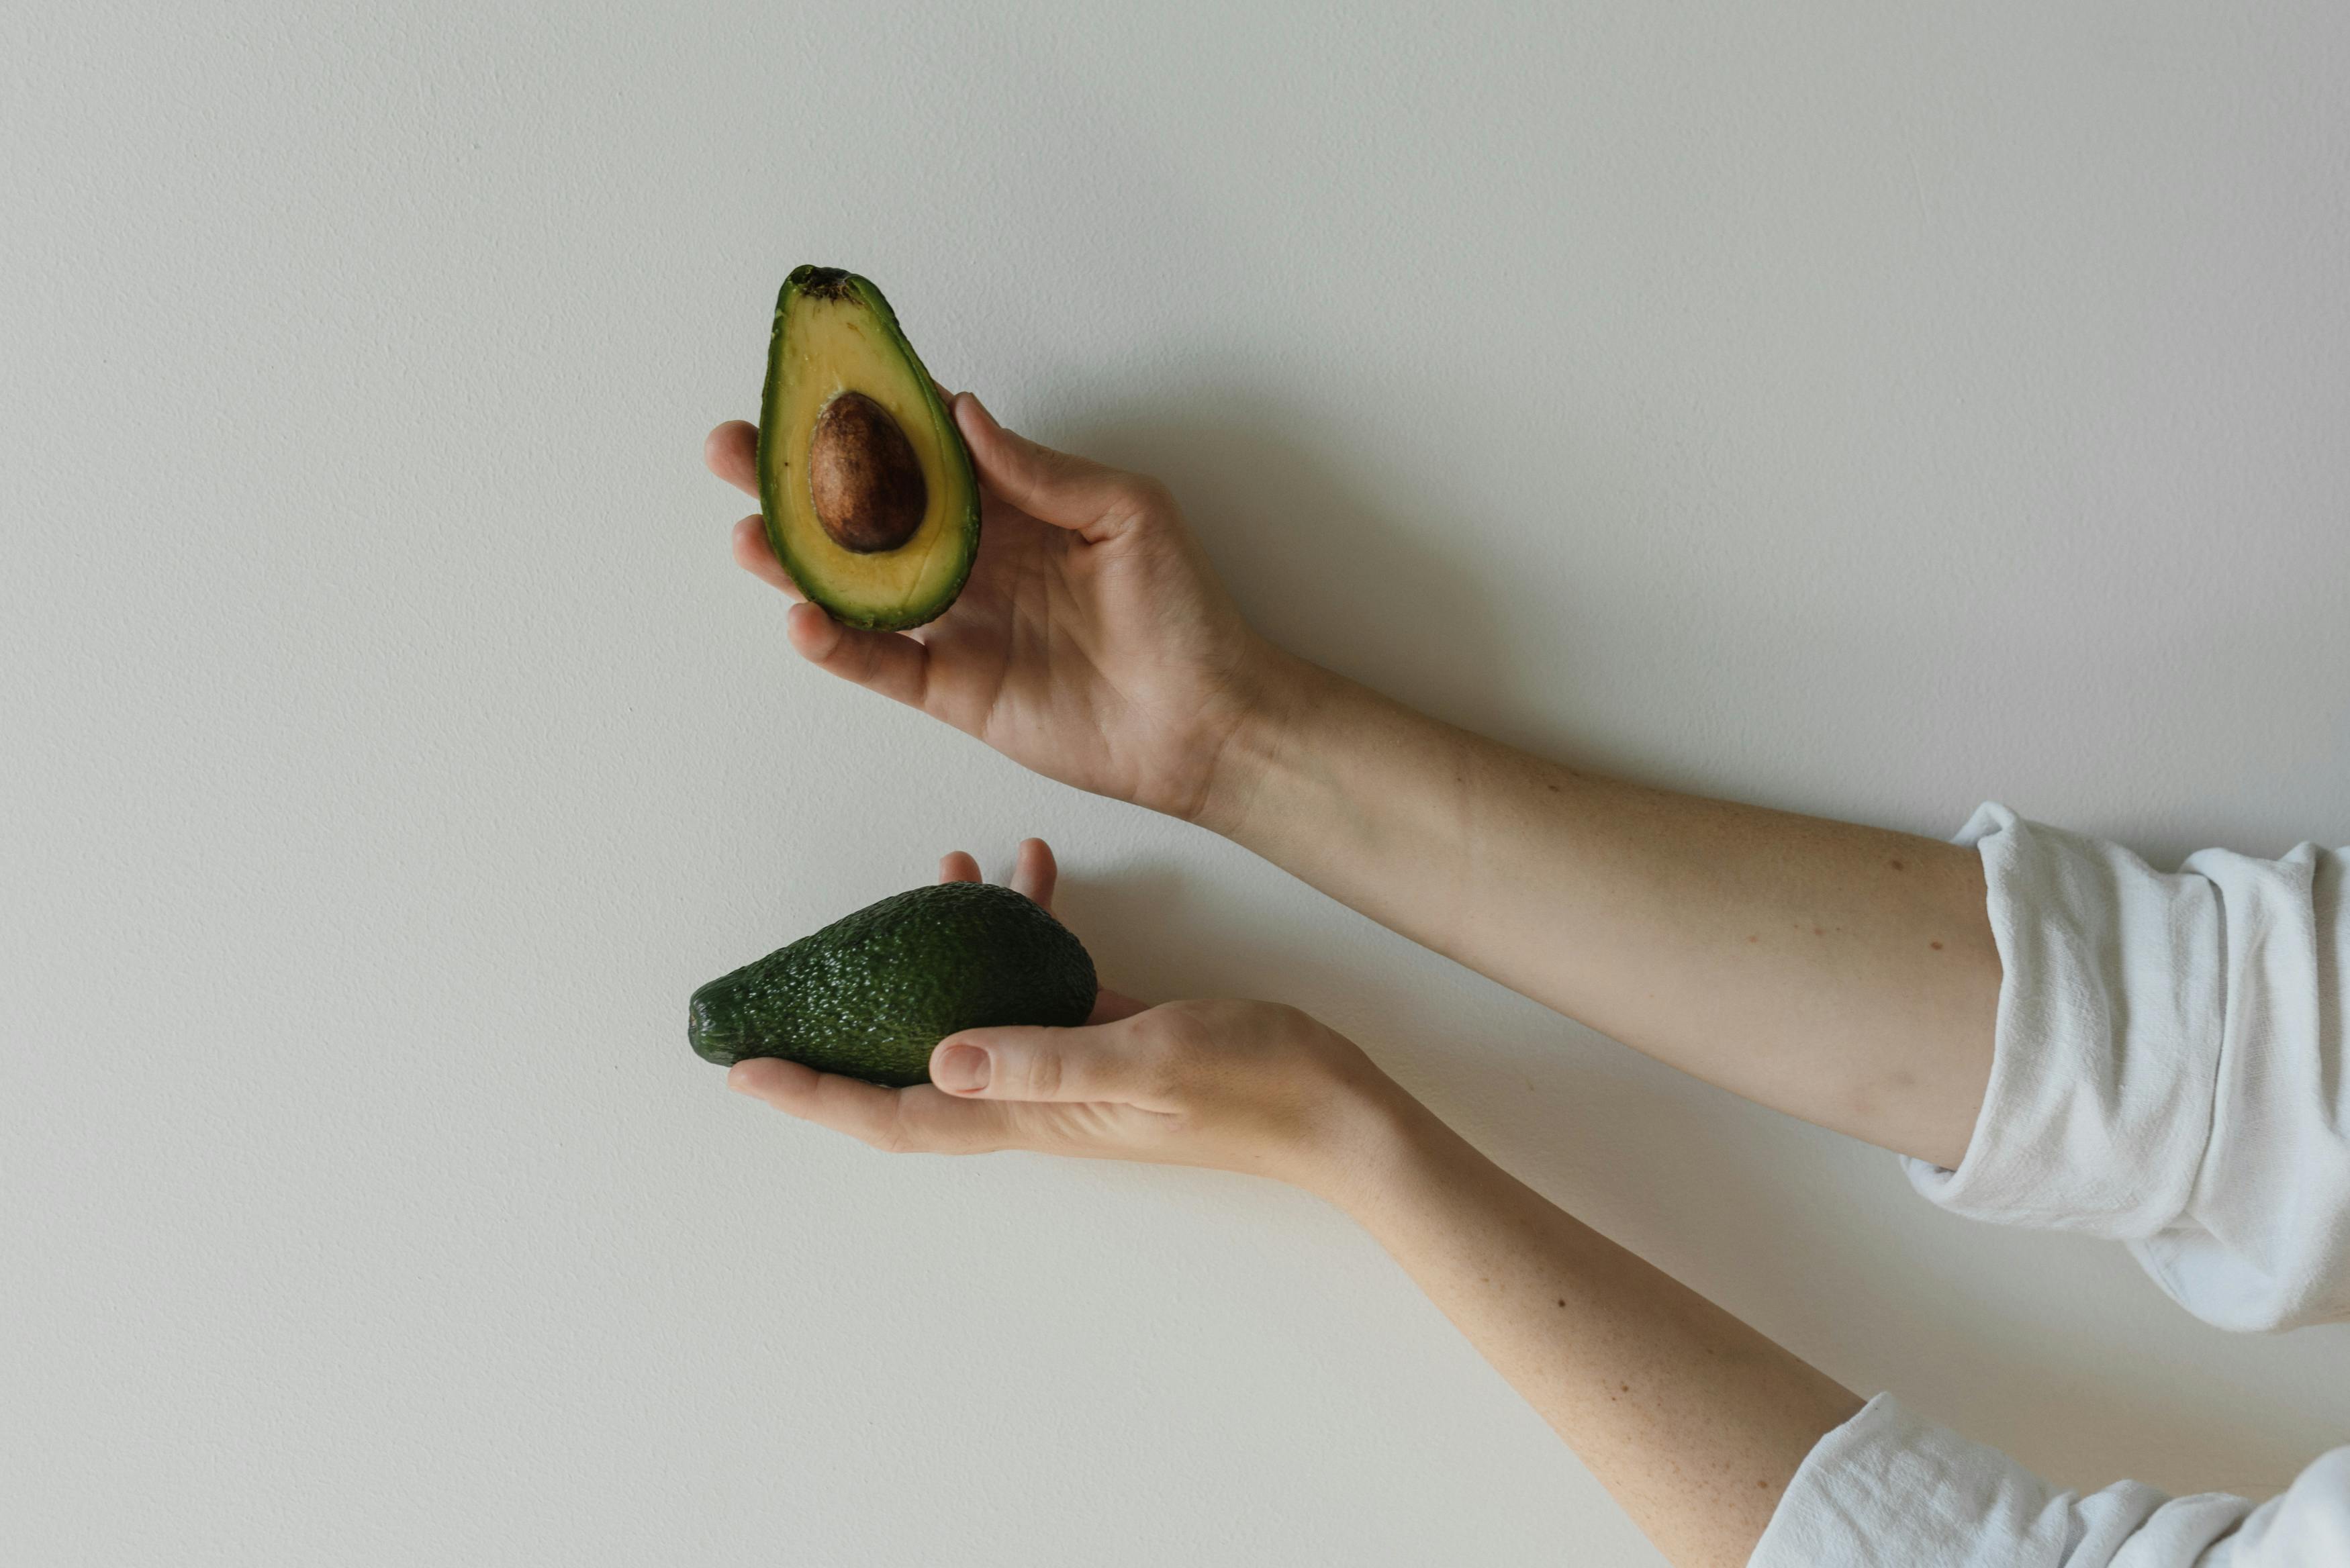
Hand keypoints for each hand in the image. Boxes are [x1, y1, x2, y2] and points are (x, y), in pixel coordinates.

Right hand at [705, 397, 1284, 824]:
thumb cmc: (1187, 609)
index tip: (808, 386)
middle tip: (735, 451)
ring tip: (746, 534)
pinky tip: (802, 618)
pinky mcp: (956, 690)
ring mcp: (960, 626)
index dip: (867, 419)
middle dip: (799, 484)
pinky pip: (882, 665)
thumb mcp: (1128, 512)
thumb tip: (963, 412)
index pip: (924, 450)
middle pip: (869, 514)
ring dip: (799, 563)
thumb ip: (1041, 469)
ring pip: (859, 587)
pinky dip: (838, 646)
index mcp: (1015, 504)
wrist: (1207, 719)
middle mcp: (976, 559)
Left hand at [723, 838, 1401, 1198]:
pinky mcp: (1108, 1032)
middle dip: (848, 1023)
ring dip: (939, 949)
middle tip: (797, 972)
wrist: (1332, 1104)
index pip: (896, 1116)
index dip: (816, 1097)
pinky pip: (1038, 979)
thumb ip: (1044, 1059)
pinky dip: (1025, 929)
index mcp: (1030, 1113)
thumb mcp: (1146, 1058)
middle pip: (908, 1070)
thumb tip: (939, 1058)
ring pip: (970, 1009)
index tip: (746, 1069)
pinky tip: (1033, 871)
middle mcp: (1034, 1095)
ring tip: (939, 872)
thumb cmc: (1249, 1086)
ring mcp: (1070, 1064)